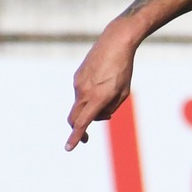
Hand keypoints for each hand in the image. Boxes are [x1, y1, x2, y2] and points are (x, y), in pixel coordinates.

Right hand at [66, 25, 138, 149]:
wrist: (115, 43)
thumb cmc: (123, 70)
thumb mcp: (123, 93)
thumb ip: (110, 108)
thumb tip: (97, 116)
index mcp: (98, 97)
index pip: (83, 122)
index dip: (76, 137)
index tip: (68, 148)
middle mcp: (84, 92)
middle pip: (75, 118)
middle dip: (78, 129)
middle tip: (86, 138)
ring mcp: (78, 83)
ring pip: (80, 105)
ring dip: (90, 108)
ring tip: (109, 94)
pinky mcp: (77, 76)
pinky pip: (81, 93)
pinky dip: (89, 96)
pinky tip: (102, 83)